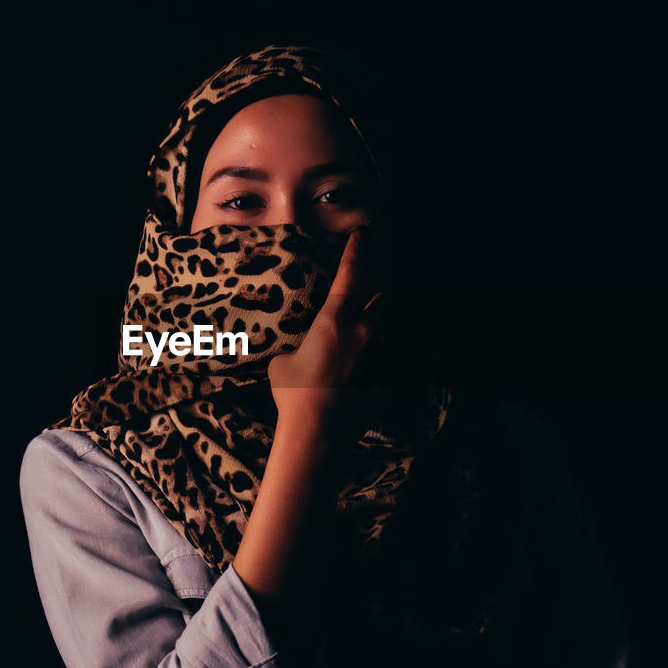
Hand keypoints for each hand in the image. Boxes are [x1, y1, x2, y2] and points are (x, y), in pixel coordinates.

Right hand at [267, 226, 384, 427]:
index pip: (349, 275)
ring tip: (353, 354)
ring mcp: (377, 358)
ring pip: (382, 335)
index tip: (362, 235)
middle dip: (378, 295)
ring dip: (371, 337)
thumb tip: (298, 356)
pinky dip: (371, 371)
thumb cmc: (293, 393)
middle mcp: (361, 334)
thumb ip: (296, 351)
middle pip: (383, 299)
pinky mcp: (386, 382)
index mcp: (333, 321)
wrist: (318, 432)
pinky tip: (355, 387)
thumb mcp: (282, 364)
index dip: (356, 252)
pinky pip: (382, 367)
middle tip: (368, 299)